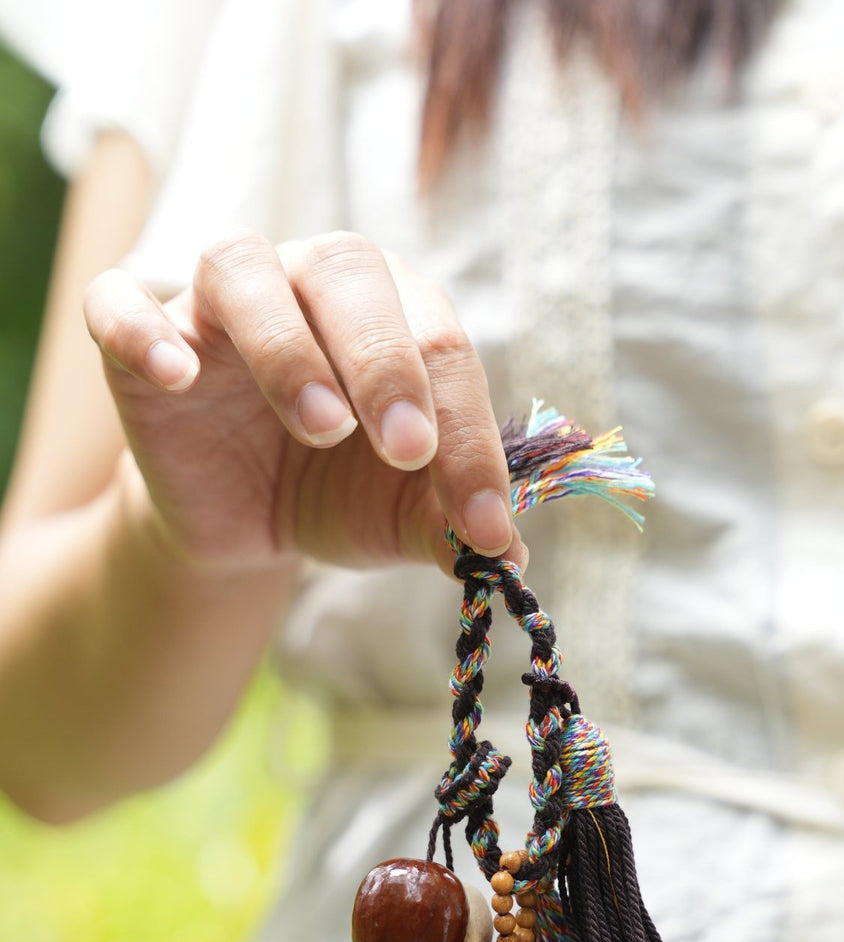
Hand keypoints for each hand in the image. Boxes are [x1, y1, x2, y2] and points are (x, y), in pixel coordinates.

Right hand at [84, 231, 525, 573]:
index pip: (442, 346)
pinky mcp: (137, 338)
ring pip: (241, 268)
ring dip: (286, 345)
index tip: (483, 523)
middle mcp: (309, 280)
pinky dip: (141, 327)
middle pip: (349, 273)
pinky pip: (117, 301)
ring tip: (322, 428)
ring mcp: (218, 300)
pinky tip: (175, 375)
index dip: (469, 436)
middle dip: (388, 365)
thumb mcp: (396, 518)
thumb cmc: (334, 492)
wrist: (243, 521)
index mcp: (393, 308)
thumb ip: (447, 525)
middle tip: (410, 453)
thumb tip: (508, 555)